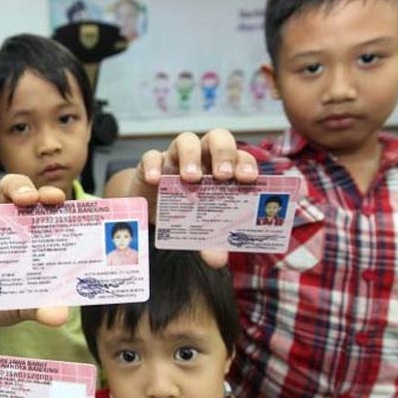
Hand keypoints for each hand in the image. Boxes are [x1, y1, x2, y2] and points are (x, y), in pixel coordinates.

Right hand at [0, 174, 69, 329]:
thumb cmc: (7, 300)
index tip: (56, 199)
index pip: (40, 200)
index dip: (48, 193)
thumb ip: (41, 307)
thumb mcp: (25, 306)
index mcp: (29, 230)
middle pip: (11, 184)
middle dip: (19, 186)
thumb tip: (60, 317)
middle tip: (26, 201)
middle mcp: (5, 219)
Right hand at [105, 128, 257, 267]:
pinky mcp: (150, 163)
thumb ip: (210, 242)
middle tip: (222, 176)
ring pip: (186, 139)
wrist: (149, 214)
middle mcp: (202, 157)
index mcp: (221, 169)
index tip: (247, 180)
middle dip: (223, 153)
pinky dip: (154, 165)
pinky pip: (151, 156)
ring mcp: (175, 157)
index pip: (240, 157)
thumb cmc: (183, 215)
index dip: (245, 164)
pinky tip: (155, 180)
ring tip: (190, 178)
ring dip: (191, 155)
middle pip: (217, 138)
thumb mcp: (199, 230)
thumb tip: (218, 260)